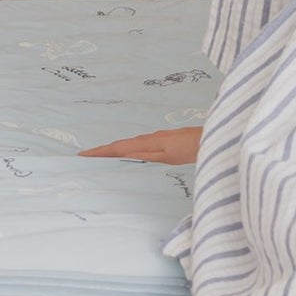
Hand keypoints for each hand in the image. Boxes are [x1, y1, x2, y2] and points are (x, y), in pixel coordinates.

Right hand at [79, 126, 203, 165]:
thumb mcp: (168, 157)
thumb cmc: (193, 149)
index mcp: (148, 143)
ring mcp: (156, 138)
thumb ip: (146, 155)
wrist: (212, 139)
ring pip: (129, 145)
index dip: (100, 152)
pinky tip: (126, 154)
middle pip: (121, 145)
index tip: (83, 155)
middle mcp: (150, 138)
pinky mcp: (163, 141)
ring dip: (113, 150)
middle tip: (84, 157)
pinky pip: (139, 145)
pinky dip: (127, 149)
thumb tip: (122, 153)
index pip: (119, 148)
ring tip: (99, 157)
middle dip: (102, 151)